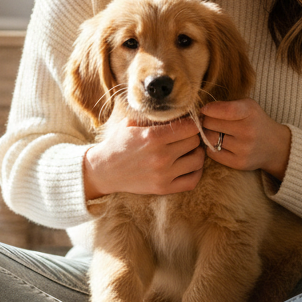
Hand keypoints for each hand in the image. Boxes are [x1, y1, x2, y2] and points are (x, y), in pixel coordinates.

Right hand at [83, 116, 204, 198]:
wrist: (104, 170)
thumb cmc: (119, 143)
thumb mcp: (132, 124)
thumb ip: (155, 118)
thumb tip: (180, 112)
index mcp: (153, 137)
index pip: (189, 127)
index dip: (191, 123)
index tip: (187, 123)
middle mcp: (160, 156)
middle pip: (195, 141)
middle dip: (192, 136)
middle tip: (186, 136)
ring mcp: (163, 174)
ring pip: (197, 160)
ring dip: (196, 153)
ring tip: (188, 150)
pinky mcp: (164, 188)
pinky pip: (193, 180)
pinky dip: (196, 171)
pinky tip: (189, 165)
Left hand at [199, 98, 291, 179]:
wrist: (275, 146)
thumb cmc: (255, 121)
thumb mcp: (248, 106)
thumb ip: (226, 105)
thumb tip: (201, 112)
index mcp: (250, 112)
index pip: (224, 109)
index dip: (209, 109)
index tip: (204, 110)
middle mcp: (248, 131)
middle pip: (210, 123)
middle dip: (206, 121)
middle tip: (209, 121)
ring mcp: (244, 149)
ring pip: (209, 138)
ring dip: (208, 134)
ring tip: (214, 132)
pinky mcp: (239, 163)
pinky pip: (212, 153)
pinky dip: (211, 147)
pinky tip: (218, 143)